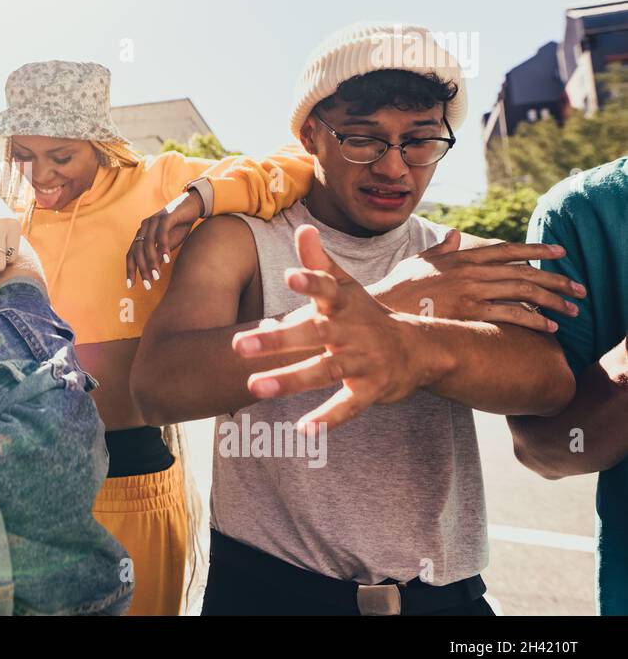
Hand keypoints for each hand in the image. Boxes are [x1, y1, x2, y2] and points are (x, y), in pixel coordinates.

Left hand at [126, 190, 203, 289]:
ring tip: (157, 275)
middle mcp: (144, 228)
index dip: (130, 270)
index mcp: (141, 235)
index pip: (131, 254)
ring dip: (152, 261)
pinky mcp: (165, 217)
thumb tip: (152, 276)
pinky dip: (163, 247)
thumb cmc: (177, 228)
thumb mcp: (166, 246)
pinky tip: (167, 259)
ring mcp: (153, 221)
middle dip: (142, 269)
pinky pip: (161, 234)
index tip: (130, 286)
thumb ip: (157, 257)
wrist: (190, 207)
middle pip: (137, 251)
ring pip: (148, 244)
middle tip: (148, 285)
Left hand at [232, 224, 430, 430]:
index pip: (327, 288)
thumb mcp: (348, 287)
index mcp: (343, 303)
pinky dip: (328, 419)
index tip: (290, 277)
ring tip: (254, 388)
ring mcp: (363, 361)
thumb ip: (320, 263)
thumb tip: (303, 228)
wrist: (420, 349)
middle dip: (277, 339)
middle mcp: (352, 330)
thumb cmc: (367, 315)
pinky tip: (303, 430)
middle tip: (239, 345)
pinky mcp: (371, 388)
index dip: (311, 281)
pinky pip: (348, 405)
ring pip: (324, 371)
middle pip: (314, 333)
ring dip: (290, 380)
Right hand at [367, 230, 580, 332]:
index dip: (535, 250)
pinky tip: (551, 327)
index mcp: (459, 257)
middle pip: (522, 271)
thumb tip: (452, 234)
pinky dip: (534, 320)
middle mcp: (470, 271)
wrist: (381, 309)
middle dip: (555, 279)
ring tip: (572, 309)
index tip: (558, 252)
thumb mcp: (416, 262)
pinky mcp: (469, 311)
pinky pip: (510, 315)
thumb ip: (438, 249)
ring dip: (552, 300)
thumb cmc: (396, 289)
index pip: (505, 250)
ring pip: (522, 291)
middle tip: (578, 287)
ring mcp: (471, 290)